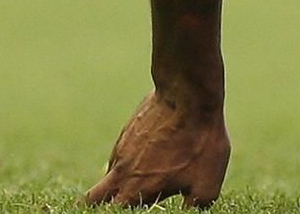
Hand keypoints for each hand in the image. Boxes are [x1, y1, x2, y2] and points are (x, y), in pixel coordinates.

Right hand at [85, 90, 228, 207]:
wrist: (189, 97)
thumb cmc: (199, 142)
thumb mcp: (207, 181)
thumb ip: (196, 204)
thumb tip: (190, 209)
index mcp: (136, 191)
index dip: (117, 213)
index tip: (130, 208)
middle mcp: (120, 173)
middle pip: (92, 199)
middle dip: (100, 204)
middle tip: (116, 202)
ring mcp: (120, 150)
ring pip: (108, 174)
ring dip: (117, 181)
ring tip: (144, 179)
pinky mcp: (126, 132)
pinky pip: (121, 153)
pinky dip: (130, 160)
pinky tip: (153, 153)